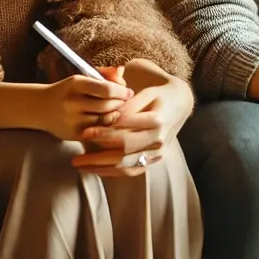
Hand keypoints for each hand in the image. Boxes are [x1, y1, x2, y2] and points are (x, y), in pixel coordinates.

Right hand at [37, 72, 132, 141]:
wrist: (40, 107)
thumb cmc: (67, 91)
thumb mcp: (82, 77)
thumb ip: (104, 73)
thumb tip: (122, 70)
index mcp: (75, 84)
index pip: (106, 89)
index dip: (121, 91)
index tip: (128, 92)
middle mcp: (72, 103)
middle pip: (107, 105)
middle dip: (120, 103)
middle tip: (123, 101)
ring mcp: (72, 120)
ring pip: (104, 119)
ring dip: (114, 114)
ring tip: (115, 109)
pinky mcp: (73, 134)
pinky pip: (98, 131)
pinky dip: (106, 125)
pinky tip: (107, 120)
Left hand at [73, 59, 193, 176]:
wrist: (181, 103)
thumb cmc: (158, 91)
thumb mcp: (144, 86)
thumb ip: (126, 94)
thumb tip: (107, 105)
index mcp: (156, 118)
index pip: (125, 126)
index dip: (103, 129)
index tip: (85, 131)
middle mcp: (159, 137)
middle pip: (124, 146)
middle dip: (98, 149)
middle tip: (78, 148)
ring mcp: (158, 150)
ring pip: (126, 163)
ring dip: (100, 165)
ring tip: (79, 162)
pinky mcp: (156, 159)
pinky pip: (132, 171)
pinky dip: (111, 172)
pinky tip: (94, 170)